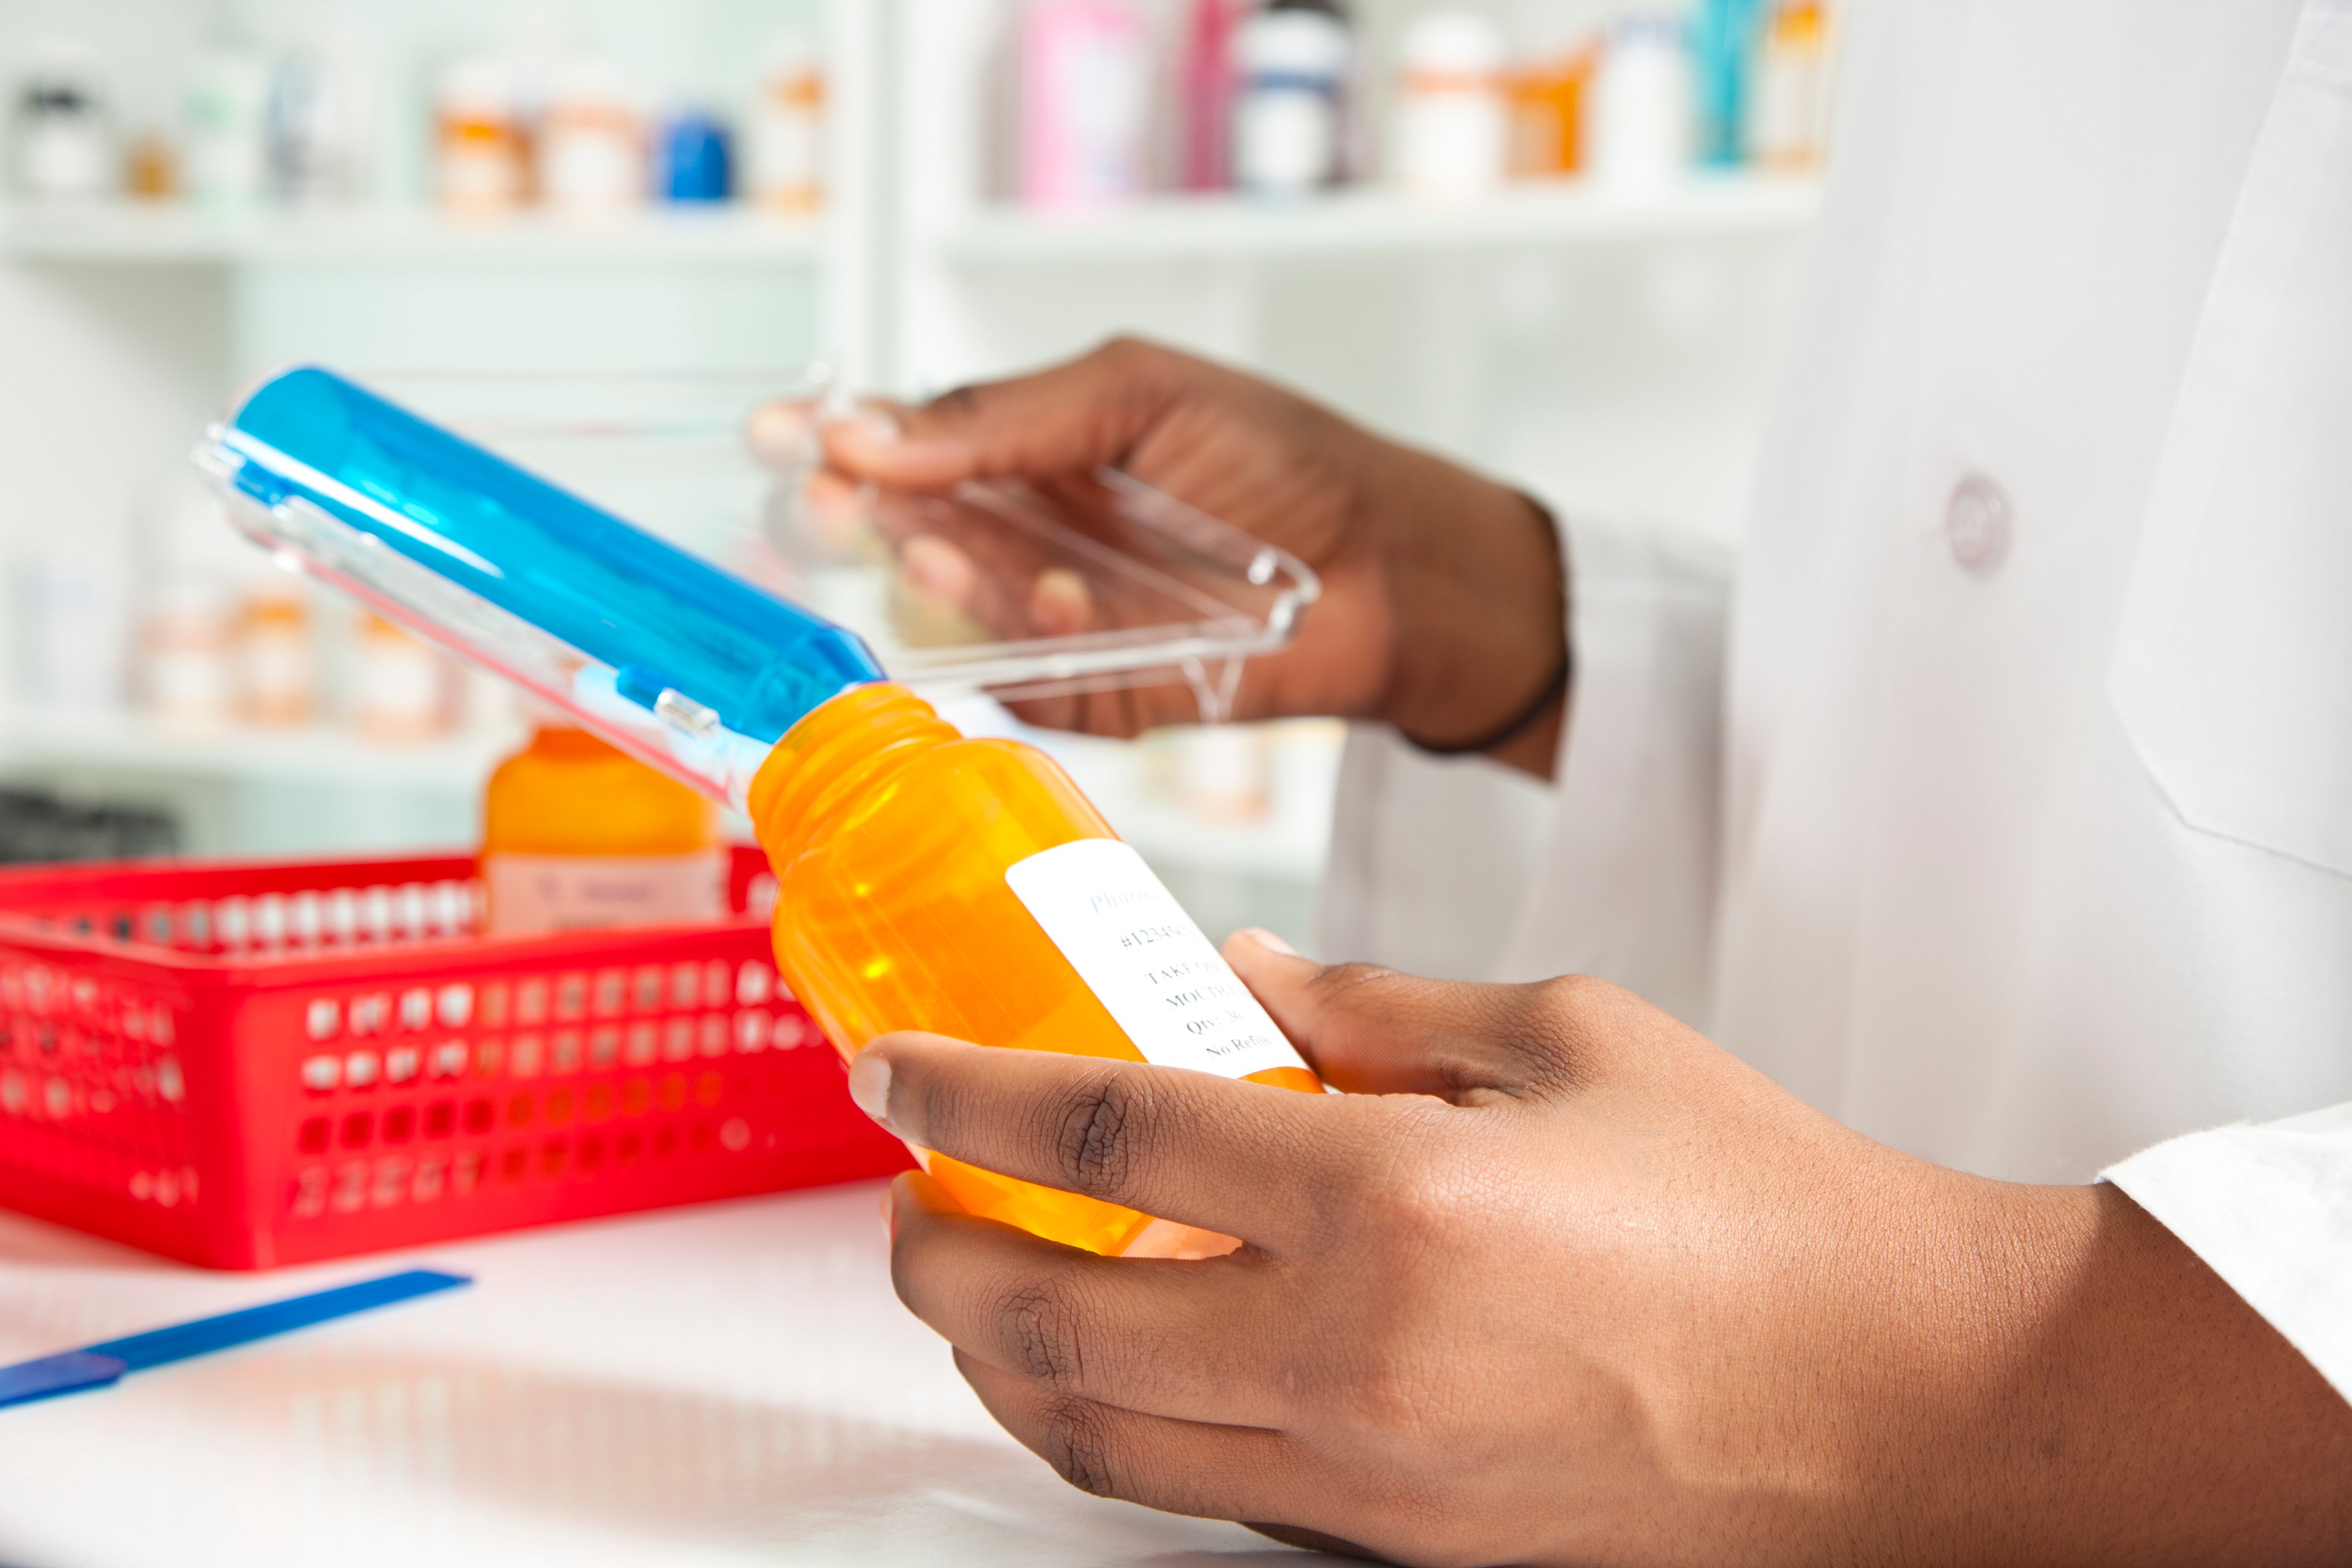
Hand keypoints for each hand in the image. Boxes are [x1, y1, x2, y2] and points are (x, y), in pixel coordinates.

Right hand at [756, 339, 1566, 774]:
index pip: (902, 443)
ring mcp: (1056, 622)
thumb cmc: (1282, 459)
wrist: (1394, 567)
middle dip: (866, 518)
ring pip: (961, 613)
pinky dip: (1045, 644)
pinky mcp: (1098, 696)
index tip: (778, 432)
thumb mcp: (1140, 394)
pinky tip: (1069, 604)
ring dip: (950, 582)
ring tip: (946, 553)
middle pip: (908, 532)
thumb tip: (874, 431)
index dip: (834, 439)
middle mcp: (1025, 538)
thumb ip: (1010, 416)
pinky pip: (1036, 683)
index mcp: (1023, 451)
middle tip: (832, 503)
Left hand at [851, 937, 2351, 1565]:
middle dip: (928, 1251)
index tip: (892, 1063)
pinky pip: (1195, 1490)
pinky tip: (1114, 1352)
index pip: (1102, 1128)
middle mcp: (1353, 1355)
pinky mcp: (1395, 1547)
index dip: (963, 1085)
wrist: (1896, 1400)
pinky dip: (1110, 1423)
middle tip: (912, 1183)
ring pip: (1093, 1434)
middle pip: (1043, 1316)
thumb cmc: (1757, 1207)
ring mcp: (1364, 1475)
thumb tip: (1235, 981)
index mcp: (1394, 1199)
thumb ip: (1368, 1008)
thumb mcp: (1562, 1036)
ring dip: (996, 1353)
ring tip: (980, 1275)